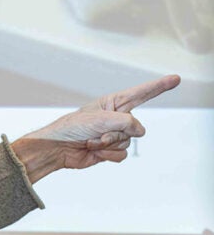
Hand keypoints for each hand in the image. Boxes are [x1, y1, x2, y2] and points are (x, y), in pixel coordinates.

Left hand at [10, 74, 180, 181]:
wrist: (58, 149)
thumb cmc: (73, 127)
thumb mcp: (100, 119)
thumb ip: (125, 122)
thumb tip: (140, 131)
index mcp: (114, 103)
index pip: (142, 93)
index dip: (160, 87)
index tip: (176, 79)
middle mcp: (117, 118)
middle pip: (134, 127)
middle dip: (115, 133)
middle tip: (95, 134)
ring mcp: (114, 135)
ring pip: (128, 142)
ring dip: (108, 145)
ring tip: (91, 142)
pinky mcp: (110, 150)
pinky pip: (122, 155)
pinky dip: (108, 155)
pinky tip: (95, 152)